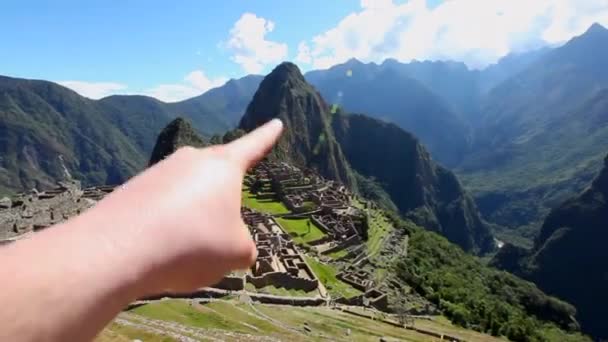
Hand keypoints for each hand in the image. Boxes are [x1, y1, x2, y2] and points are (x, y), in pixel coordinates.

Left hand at [77, 119, 282, 294]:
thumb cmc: (192, 244)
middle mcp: (191, 160)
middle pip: (217, 173)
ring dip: (193, 219)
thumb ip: (243, 245)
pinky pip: (162, 208)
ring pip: (188, 195)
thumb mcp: (236, 252)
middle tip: (221, 226)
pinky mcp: (133, 190)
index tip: (276, 122)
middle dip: (223, 196)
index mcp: (223, 167)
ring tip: (185, 251)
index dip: (267, 136)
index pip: (253, 146)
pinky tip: (159, 251)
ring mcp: (159, 172)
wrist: (117, 250)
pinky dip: (167, 229)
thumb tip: (233, 244)